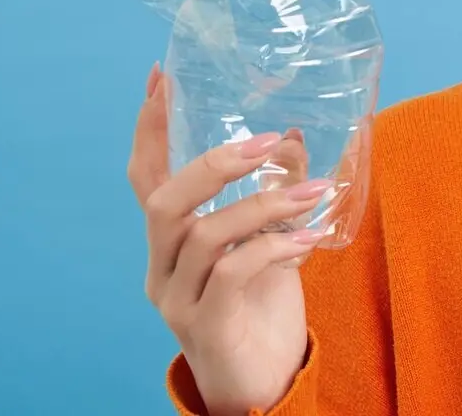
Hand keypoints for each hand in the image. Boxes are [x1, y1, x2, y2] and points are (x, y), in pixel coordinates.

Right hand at [128, 64, 323, 415]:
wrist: (263, 383)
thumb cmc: (261, 307)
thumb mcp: (270, 241)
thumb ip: (273, 194)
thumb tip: (293, 136)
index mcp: (170, 242)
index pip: (146, 177)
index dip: (150, 129)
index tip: (160, 78)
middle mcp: (161, 267)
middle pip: (164, 202)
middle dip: (214, 164)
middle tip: (266, 142)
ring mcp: (177, 299)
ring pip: (204, 236)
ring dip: (264, 205)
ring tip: (314, 192)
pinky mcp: (204, 326)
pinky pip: (232, 275)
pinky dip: (272, 248)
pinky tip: (310, 238)